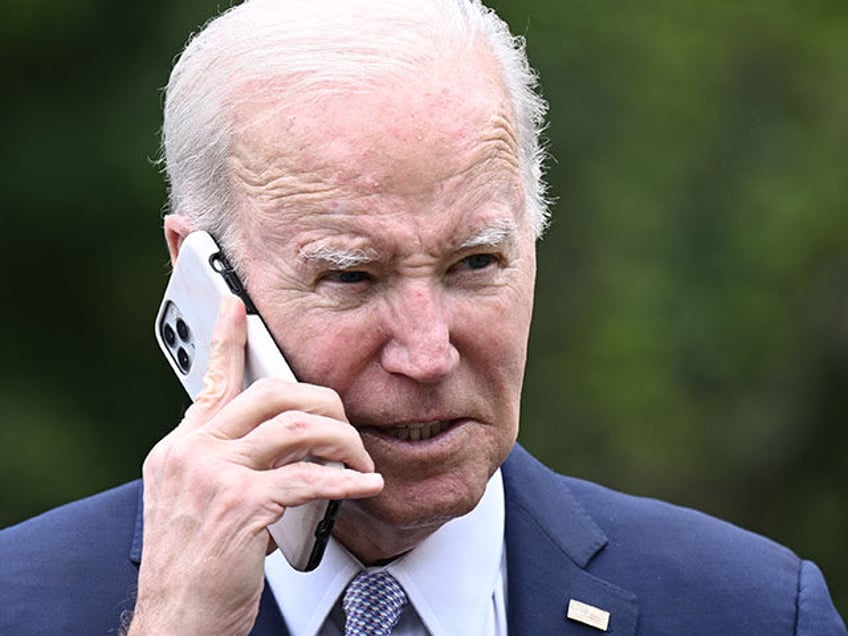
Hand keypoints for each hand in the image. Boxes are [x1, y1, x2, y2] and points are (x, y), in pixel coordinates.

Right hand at [128, 296, 382, 635]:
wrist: (176, 622)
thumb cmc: (193, 567)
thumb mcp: (196, 503)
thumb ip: (224, 462)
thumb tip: (272, 440)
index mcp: (181, 447)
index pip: (211, 379)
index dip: (227, 337)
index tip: (238, 305)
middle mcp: (191, 452)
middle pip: (271, 393)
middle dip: (323, 403)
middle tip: (344, 424)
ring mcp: (213, 476)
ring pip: (296, 427)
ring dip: (341, 442)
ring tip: (359, 463)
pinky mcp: (240, 506)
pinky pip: (309, 477)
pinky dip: (346, 482)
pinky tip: (365, 487)